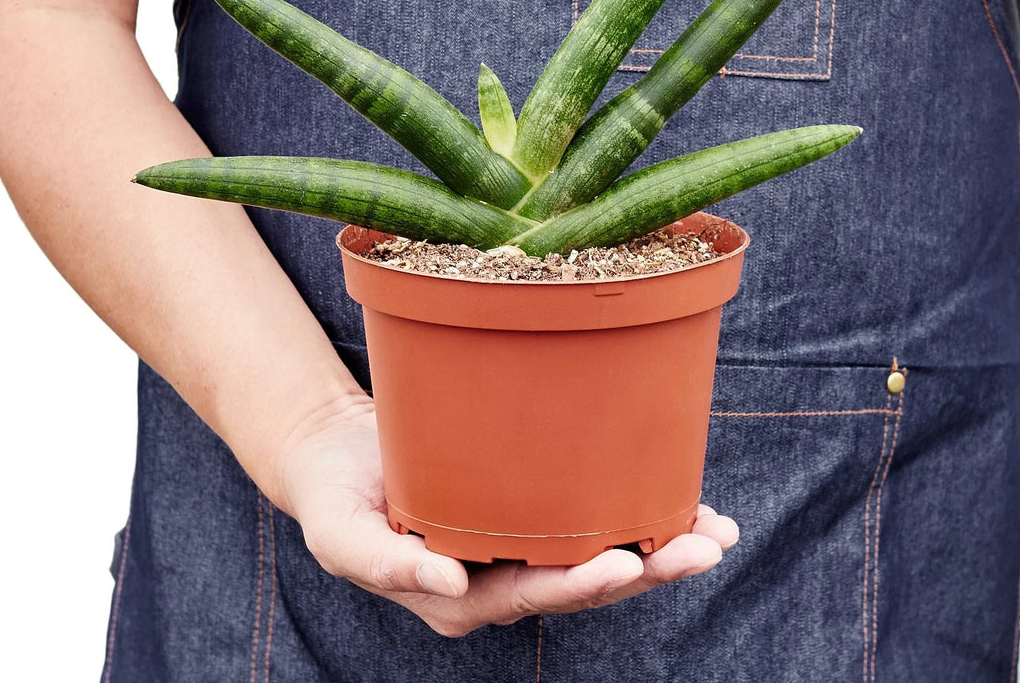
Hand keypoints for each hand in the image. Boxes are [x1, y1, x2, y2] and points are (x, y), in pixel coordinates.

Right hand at [278, 394, 738, 636]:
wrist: (339, 456)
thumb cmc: (336, 499)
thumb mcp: (342, 536)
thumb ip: (389, 563)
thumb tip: (451, 582)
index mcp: (462, 596)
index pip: (532, 595)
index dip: (580, 584)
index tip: (625, 563)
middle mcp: (501, 576)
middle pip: (583, 579)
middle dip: (648, 568)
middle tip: (704, 546)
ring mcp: (518, 542)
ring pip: (597, 551)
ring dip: (658, 544)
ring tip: (715, 529)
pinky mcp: (527, 505)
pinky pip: (585, 513)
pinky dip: (632, 506)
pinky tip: (676, 497)